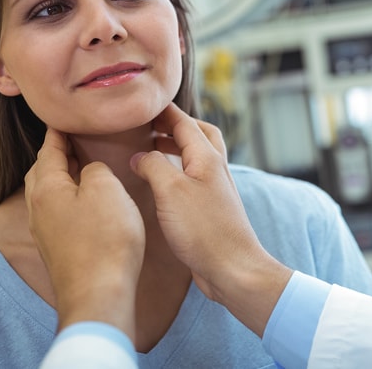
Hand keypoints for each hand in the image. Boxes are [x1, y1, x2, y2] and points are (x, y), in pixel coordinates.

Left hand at [25, 127, 144, 338]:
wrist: (100, 294)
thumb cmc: (106, 239)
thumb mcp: (106, 189)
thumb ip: (95, 169)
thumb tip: (90, 170)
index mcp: (46, 188)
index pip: (48, 150)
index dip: (58, 132)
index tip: (63, 119)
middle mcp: (39, 209)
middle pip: (42, 172)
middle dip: (55, 154)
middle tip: (73, 141)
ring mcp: (46, 232)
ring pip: (49, 194)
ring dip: (62, 178)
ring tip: (81, 168)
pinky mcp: (59, 250)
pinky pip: (58, 213)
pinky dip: (69, 199)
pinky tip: (86, 203)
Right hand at [131, 103, 291, 336]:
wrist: (232, 268)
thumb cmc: (204, 229)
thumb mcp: (171, 191)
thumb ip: (153, 166)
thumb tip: (139, 155)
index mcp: (207, 158)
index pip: (185, 123)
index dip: (164, 111)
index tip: (144, 103)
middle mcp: (214, 169)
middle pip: (199, 134)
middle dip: (176, 125)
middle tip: (151, 125)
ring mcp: (215, 189)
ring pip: (197, 156)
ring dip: (177, 147)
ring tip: (151, 150)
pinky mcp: (210, 208)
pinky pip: (194, 178)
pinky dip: (178, 171)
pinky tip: (162, 183)